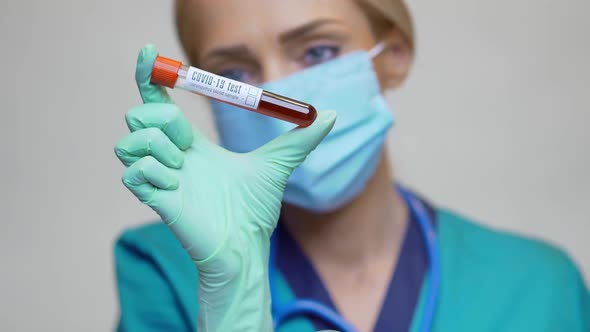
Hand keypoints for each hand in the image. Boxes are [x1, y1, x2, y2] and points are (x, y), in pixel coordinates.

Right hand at [115, 44, 335, 330]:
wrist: (247, 246)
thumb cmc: (255, 210)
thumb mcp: (279, 165)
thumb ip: (301, 139)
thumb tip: (332, 114)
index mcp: (193, 144)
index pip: (160, 102)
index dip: (151, 76)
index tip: (149, 52)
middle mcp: (171, 157)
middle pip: (141, 116)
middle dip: (160, 117)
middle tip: (186, 141)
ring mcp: (160, 178)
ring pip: (130, 142)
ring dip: (156, 146)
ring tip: (181, 168)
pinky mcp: (155, 199)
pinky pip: (133, 172)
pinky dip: (153, 172)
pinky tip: (176, 187)